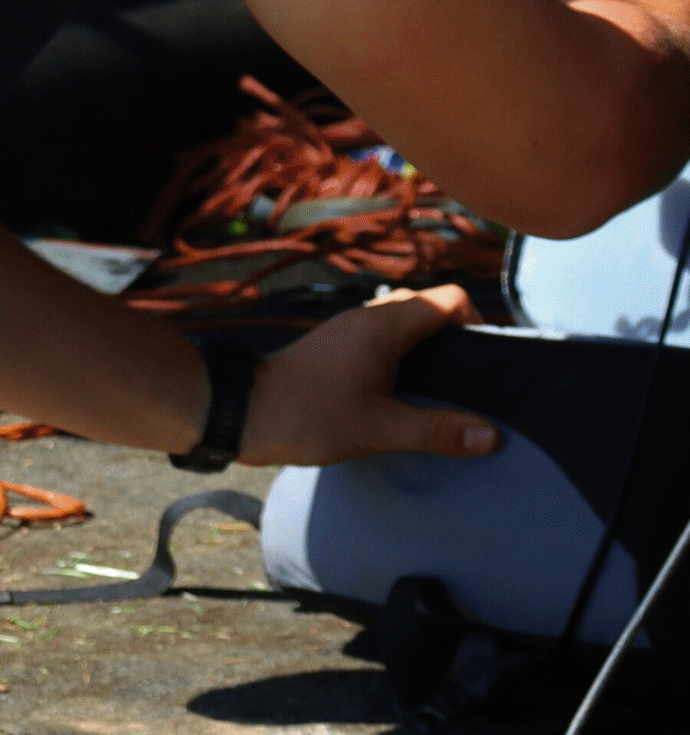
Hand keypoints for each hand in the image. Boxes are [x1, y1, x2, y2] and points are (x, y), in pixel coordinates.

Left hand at [238, 284, 495, 466]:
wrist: (242, 413)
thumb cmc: (309, 415)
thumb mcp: (380, 428)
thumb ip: (437, 430)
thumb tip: (491, 436)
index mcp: (382, 324)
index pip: (449, 299)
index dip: (478, 324)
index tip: (488, 364)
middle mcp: (367, 318)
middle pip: (430, 311)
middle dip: (458, 341)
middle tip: (474, 384)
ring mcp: (349, 332)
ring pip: (406, 328)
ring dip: (430, 354)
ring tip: (448, 395)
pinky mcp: (337, 349)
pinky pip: (385, 343)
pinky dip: (406, 362)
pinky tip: (410, 398)